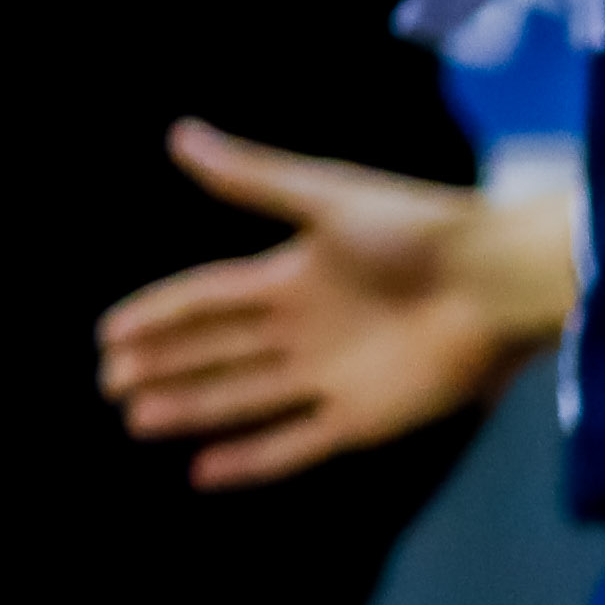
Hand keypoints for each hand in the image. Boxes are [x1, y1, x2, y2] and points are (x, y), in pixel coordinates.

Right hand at [93, 124, 573, 489]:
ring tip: (137, 418)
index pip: (206, 300)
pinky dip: (249, 459)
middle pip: (216, 352)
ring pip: (241, 398)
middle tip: (109, 382)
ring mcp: (328, 378)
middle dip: (162, 365)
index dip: (158, 315)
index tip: (107, 334)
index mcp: (289, 276)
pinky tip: (202, 470)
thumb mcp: (326, 197)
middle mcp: (300, 331)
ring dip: (190, 407)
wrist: (496, 280)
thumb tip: (178, 134)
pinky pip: (294, 443)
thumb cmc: (416, 229)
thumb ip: (251, 178)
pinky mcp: (362, 419)